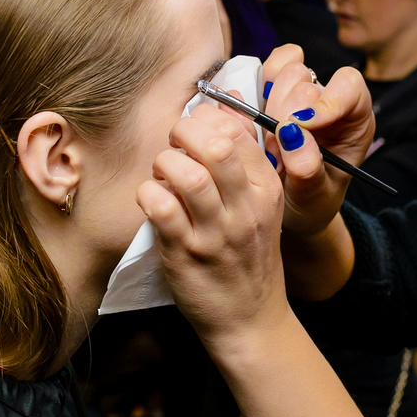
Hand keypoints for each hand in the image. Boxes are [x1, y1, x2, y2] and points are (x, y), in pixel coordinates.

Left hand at [138, 104, 287, 348]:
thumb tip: (226, 98)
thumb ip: (244, 152)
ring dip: (165, 163)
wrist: (249, 319)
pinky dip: (149, 194)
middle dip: (183, 132)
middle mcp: (246, 208)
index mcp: (267, 188)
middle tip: (173, 143)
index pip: (237, 129)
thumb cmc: (247, 255)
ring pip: (188, 175)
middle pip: (215, 146)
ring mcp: (217, 233)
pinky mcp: (186, 254)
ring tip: (162, 172)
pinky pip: (161, 208)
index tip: (194, 129)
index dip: (206, 118)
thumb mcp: (260, 203)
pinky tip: (151, 199)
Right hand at [261, 45, 374, 236]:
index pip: (349, 87)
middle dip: (285, 118)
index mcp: (353, 119)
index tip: (305, 125)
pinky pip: (262, 71)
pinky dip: (253, 94)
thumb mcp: (314, 195)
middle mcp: (328, 99)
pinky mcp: (273, 91)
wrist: (291, 208)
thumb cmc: (312, 200)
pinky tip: (254, 127)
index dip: (326, 99)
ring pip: (282, 71)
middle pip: (306, 79)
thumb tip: (290, 132)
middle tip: (280, 155)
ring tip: (271, 148)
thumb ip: (307, 167)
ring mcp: (299, 92)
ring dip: (268, 110)